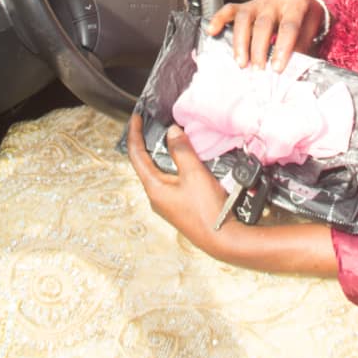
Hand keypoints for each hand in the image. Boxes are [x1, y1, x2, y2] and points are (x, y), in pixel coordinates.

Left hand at [127, 113, 229, 254]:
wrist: (223, 239)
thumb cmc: (206, 211)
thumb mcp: (194, 174)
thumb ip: (181, 150)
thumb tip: (172, 132)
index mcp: (154, 188)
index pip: (136, 155)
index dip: (135, 133)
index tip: (136, 117)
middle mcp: (157, 196)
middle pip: (147, 163)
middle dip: (149, 142)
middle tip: (152, 124)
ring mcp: (169, 202)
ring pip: (162, 171)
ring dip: (166, 153)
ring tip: (172, 137)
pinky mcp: (180, 205)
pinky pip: (173, 178)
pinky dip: (177, 164)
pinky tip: (188, 160)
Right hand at [206, 0, 325, 71]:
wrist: (303, 5)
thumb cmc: (306, 21)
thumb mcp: (310, 33)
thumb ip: (301, 49)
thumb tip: (291, 71)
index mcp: (296, 4)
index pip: (288, 26)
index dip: (283, 48)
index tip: (277, 68)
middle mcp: (276, 0)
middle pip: (264, 23)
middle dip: (259, 49)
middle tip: (258, 69)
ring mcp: (259, 1)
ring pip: (245, 18)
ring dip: (241, 42)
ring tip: (241, 62)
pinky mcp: (245, 5)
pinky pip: (230, 9)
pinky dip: (219, 19)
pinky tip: (213, 32)